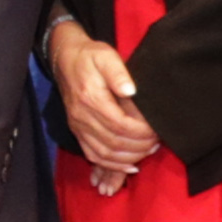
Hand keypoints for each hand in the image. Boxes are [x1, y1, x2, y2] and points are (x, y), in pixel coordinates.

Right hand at [50, 20, 156, 196]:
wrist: (65, 60)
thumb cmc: (90, 57)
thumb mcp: (106, 56)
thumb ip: (118, 73)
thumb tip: (131, 91)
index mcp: (91, 99)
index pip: (120, 125)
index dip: (140, 132)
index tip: (155, 130)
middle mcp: (82, 117)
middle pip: (114, 143)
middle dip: (139, 146)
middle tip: (156, 142)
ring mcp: (78, 126)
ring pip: (104, 154)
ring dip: (128, 158)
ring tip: (147, 151)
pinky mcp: (77, 131)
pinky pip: (93, 155)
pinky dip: (112, 165)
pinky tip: (129, 164)